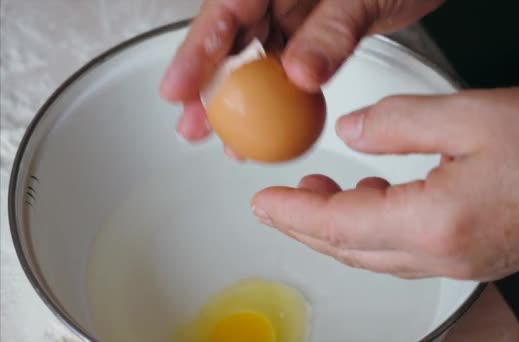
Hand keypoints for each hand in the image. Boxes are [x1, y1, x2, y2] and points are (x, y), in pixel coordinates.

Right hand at [160, 0, 442, 143]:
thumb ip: (330, 32)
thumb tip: (298, 75)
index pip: (227, 8)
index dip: (196, 51)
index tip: (178, 88)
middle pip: (230, 40)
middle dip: (207, 87)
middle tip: (191, 127)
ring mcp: (294, 12)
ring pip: (254, 60)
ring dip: (238, 102)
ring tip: (225, 141)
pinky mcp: (312, 33)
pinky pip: (285, 68)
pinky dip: (275, 99)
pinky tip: (267, 127)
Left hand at [251, 88, 518, 280]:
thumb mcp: (469, 115)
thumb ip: (398, 123)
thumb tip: (352, 134)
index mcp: (434, 222)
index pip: (339, 223)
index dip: (294, 211)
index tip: (262, 202)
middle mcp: (440, 254)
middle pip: (348, 247)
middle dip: (303, 225)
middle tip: (274, 205)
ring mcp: (455, 262)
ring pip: (371, 254)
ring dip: (334, 227)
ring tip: (314, 192)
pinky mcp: (468, 256)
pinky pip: (400, 250)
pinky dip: (368, 228)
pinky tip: (368, 197)